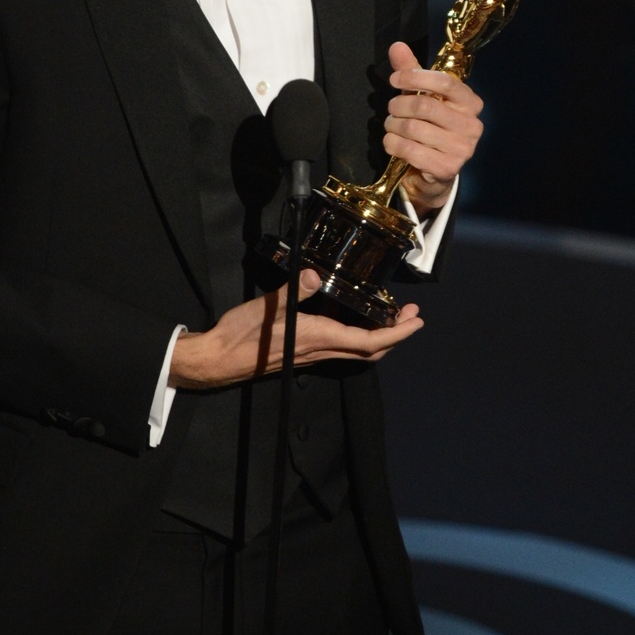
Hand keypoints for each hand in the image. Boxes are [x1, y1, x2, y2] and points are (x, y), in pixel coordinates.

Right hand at [171, 269, 424, 388]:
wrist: (218, 359)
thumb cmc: (239, 335)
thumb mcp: (266, 307)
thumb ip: (293, 290)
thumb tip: (312, 274)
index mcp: (319, 337)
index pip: (369, 341)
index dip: (397, 333)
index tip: (416, 322)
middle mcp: (321, 349)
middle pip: (370, 351)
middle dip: (395, 335)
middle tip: (411, 316)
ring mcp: (313, 354)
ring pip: (357, 351)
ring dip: (379, 337)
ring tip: (390, 316)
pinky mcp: (304, 352)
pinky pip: (341, 347)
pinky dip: (358, 336)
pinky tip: (353, 319)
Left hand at [385, 41, 483, 215]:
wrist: (434, 172)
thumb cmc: (429, 126)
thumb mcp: (421, 96)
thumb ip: (411, 71)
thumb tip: (397, 46)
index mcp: (470, 102)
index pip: (445, 82)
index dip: (415, 77)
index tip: (394, 79)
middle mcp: (472, 125)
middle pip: (425, 106)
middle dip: (398, 105)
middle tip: (391, 108)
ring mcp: (463, 149)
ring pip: (414, 129)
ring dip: (393, 126)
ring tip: (391, 127)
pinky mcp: (448, 169)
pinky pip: (410, 151)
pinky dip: (393, 145)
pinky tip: (392, 143)